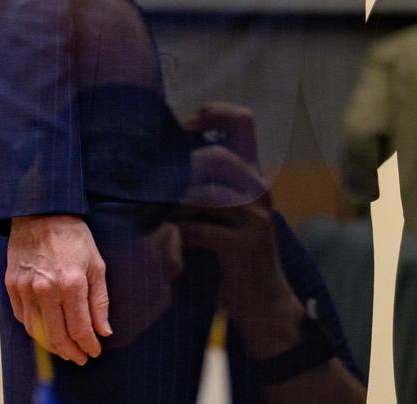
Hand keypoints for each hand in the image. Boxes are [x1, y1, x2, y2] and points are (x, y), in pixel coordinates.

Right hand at [5, 213, 110, 365]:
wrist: (42, 212)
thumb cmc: (73, 236)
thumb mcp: (96, 263)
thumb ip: (99, 299)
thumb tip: (103, 330)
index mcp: (71, 283)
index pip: (80, 328)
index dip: (88, 345)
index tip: (94, 351)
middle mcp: (46, 290)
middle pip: (57, 336)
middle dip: (71, 352)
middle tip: (80, 358)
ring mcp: (26, 289)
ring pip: (37, 332)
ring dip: (51, 346)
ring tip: (64, 349)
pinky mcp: (12, 286)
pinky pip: (22, 318)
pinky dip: (35, 330)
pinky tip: (45, 331)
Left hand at [177, 105, 299, 356]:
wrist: (265, 303)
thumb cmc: (236, 254)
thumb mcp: (231, 211)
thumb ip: (211, 184)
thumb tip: (165, 158)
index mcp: (254, 175)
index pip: (244, 121)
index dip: (214, 112)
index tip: (185, 124)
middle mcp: (259, 190)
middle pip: (217, 157)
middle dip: (181, 169)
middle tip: (154, 182)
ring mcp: (254, 218)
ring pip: (203, 194)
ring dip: (172, 203)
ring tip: (151, 209)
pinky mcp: (242, 246)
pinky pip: (198, 229)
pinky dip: (175, 232)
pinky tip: (165, 237)